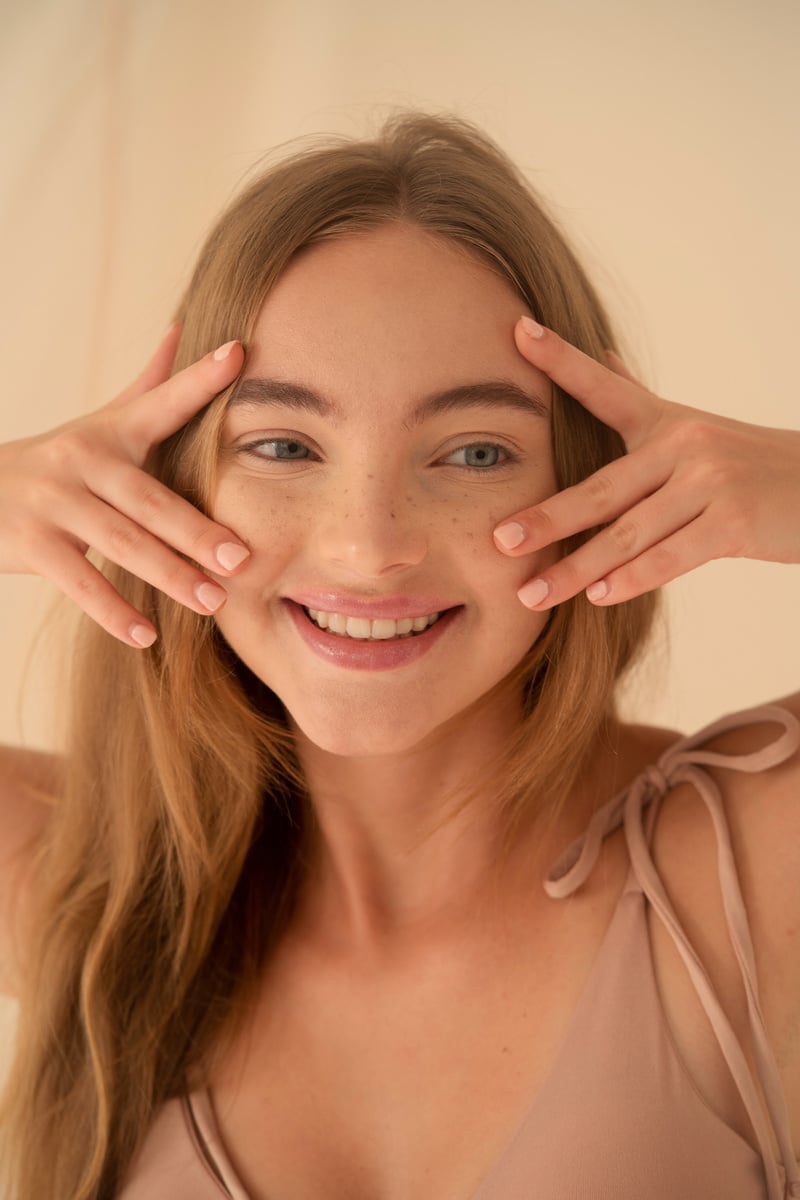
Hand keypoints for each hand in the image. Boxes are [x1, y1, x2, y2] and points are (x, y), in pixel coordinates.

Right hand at [0, 326, 249, 646]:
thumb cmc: (55, 463)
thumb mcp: (97, 424)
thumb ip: (146, 387)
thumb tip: (180, 329)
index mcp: (109, 432)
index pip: (161, 402)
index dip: (199, 379)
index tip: (238, 355)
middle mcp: (82, 459)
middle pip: (149, 497)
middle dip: (197, 529)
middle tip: (241, 558)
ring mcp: (55, 501)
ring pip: (121, 541)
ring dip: (169, 575)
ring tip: (211, 602)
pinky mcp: (31, 541)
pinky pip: (79, 580)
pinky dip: (113, 610)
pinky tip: (145, 634)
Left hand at [493, 316, 799, 608]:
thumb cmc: (744, 462)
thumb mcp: (692, 425)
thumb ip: (638, 396)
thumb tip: (600, 353)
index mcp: (665, 421)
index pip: (603, 387)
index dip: (561, 360)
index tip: (519, 332)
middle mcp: (682, 445)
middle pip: (601, 487)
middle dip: (547, 517)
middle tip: (500, 540)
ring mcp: (709, 483)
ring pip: (629, 533)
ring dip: (577, 569)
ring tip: (534, 593)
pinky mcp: (733, 523)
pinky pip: (671, 556)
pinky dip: (632, 579)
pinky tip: (598, 597)